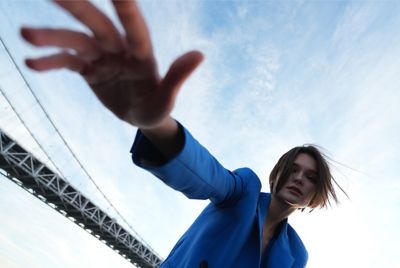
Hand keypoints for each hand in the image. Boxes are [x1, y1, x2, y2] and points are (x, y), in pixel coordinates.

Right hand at [21, 0, 202, 128]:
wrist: (140, 116)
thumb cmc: (156, 108)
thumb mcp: (165, 100)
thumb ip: (177, 78)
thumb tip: (199, 54)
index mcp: (142, 54)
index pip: (134, 27)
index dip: (126, 7)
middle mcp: (120, 49)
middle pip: (98, 25)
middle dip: (77, 8)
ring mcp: (103, 58)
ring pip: (77, 41)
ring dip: (53, 37)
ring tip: (25, 34)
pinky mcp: (89, 69)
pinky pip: (68, 62)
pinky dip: (51, 62)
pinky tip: (32, 63)